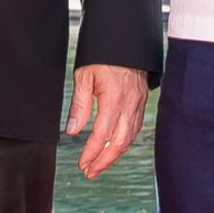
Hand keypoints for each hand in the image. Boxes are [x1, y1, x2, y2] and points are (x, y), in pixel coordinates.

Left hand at [66, 62, 145, 176]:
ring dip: (114, 155)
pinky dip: (124, 142)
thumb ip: (79, 105)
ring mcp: (138, 104)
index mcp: (114, 99)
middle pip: (119, 142)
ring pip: (129, 138)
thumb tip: (72, 131)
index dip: (91, 152)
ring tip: (99, 165)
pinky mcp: (142, 102)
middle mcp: (130, 104)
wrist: (125, 40)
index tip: (82, 164)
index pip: (102, 134)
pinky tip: (114, 148)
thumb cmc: (102, 55)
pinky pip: (135, 128)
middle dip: (104, 161)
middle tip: (90, 172)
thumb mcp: (84, 76)